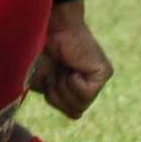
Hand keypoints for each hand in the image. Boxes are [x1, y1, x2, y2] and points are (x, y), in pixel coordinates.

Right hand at [26, 0, 112, 119]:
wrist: (44, 28)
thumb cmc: (37, 51)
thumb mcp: (39, 82)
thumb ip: (52, 99)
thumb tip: (52, 113)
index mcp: (78, 87)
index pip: (73, 112)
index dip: (55, 98)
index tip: (50, 75)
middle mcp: (91, 83)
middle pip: (77, 112)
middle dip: (58, 95)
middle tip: (55, 70)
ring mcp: (99, 78)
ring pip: (81, 106)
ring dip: (64, 88)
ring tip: (63, 67)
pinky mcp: (103, 71)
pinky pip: (86, 93)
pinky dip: (73, 82)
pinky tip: (72, 66)